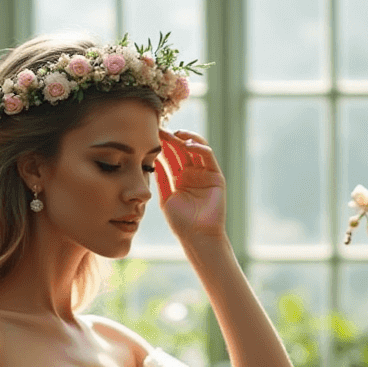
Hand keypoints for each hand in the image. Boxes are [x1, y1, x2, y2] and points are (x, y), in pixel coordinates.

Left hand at [157, 130, 226, 245]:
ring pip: (196, 149)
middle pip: (182, 150)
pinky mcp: (216, 176)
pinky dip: (199, 148)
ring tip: (175, 134)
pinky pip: (208, 157)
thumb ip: (161, 178)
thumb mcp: (166, 197)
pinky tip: (188, 145)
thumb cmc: (181, 222)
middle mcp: (192, 173)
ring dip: (186, 139)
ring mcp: (204, 174)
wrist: (197, 236)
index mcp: (179, 178)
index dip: (162, 145)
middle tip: (161, 130)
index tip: (151, 135)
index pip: (171, 156)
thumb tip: (151, 160)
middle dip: (172, 139)